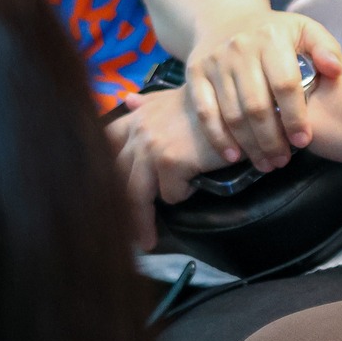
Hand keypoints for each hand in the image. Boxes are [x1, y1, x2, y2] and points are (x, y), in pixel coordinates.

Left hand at [105, 87, 230, 250]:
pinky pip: (171, 195)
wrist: (238, 104)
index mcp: (137, 118)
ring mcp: (152, 146)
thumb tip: (128, 101)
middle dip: (117, 209)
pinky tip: (198, 183)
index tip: (104, 195)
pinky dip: (184, 194)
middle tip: (123, 234)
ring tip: (148, 242)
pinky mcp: (171, 161)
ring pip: (136, 196)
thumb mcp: (176, 98)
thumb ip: (150, 104)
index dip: (103, 171)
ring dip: (142, 223)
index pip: (105, 144)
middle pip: (115, 178)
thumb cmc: (212, 103)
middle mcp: (139, 131)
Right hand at [185, 12, 341, 172]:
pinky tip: (234, 156)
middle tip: (283, 160)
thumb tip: (336, 70)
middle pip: (257, 105)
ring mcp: (215, 61)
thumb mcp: (304, 30)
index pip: (285, 84)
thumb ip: (326, 48)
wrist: (226, 18)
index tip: (304, 140)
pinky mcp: (195, 73)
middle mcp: (240, 48)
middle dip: (272, 139)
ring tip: (266, 163)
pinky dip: (219, 138)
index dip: (295, 116)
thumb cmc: (274, 33)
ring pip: (232, 113)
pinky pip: (205, 112)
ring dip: (250, 145)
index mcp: (271, 37)